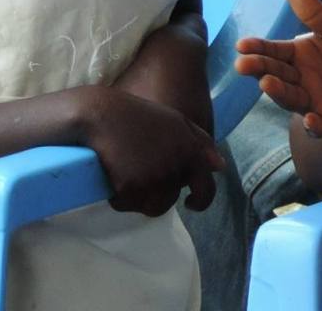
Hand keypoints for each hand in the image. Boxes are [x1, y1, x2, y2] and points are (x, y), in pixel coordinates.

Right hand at [78, 87, 224, 215]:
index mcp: (192, 153)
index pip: (206, 190)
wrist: (102, 114)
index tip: (191, 204)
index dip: (201, 202)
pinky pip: (125, 205)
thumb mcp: (178, 122)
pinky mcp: (129, 188)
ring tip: (126, 175)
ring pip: (147, 207)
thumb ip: (202, 144)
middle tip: (142, 175)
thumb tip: (219, 167)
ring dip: (137, 199)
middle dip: (157, 194)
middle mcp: (175, 169)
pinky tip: (113, 178)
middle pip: (169, 202)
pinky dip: (119, 198)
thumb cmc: (139, 116)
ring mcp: (152, 180)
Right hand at [234, 0, 321, 135]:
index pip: (274, 52)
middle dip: (260, 70)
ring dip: (279, 92)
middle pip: (276, 75)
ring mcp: (311, 103)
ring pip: (291, 98)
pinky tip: (309, 118)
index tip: (242, 44)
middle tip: (243, 64)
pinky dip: (314, 124)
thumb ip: (314, 14)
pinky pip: (320, 125)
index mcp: (297, 58)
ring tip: (267, 83)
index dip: (258, 49)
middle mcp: (298, 81)